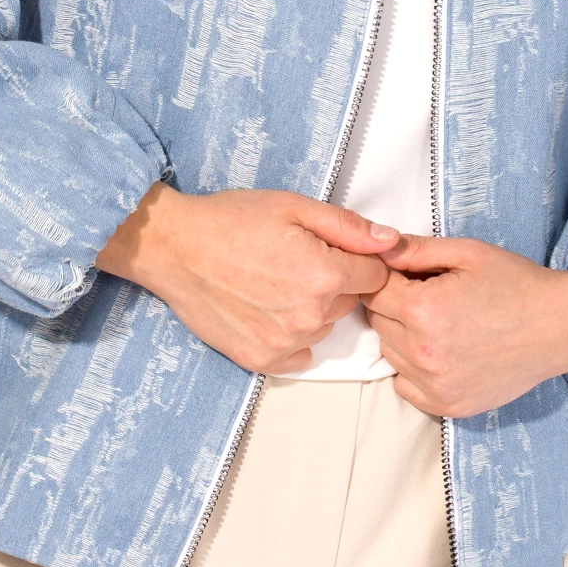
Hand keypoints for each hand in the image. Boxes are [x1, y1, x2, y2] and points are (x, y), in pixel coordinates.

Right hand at [96, 183, 399, 374]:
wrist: (175, 247)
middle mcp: (310, 316)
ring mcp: (285, 343)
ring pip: (323, 327)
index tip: (332, 250)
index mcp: (326, 275)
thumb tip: (392, 242)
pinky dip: (289, 335)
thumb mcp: (295, 206)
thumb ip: (349, 227)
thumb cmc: (233, 219)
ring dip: (311, 308)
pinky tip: (263, 308)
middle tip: (293, 260)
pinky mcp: (260, 360)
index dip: (358, 260)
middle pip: (349, 302)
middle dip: (334, 282)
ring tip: (272, 281)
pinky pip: (299, 354)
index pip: (376, 277)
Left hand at [363, 234, 567, 417]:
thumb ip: (414, 250)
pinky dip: (412, 368)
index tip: (407, 274)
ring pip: (389, 354)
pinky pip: (404, 385)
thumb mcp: (466, 253)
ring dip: (402, 336)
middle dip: (394, 305)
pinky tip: (441, 350)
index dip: (386, 277)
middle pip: (378, 322)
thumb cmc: (515, 283)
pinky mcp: (448, 406)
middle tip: (430, 296)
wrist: (559, 326)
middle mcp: (423, 352)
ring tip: (441, 322)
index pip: (373, 290)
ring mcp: (435, 385)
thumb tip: (375, 249)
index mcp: (424, 309)